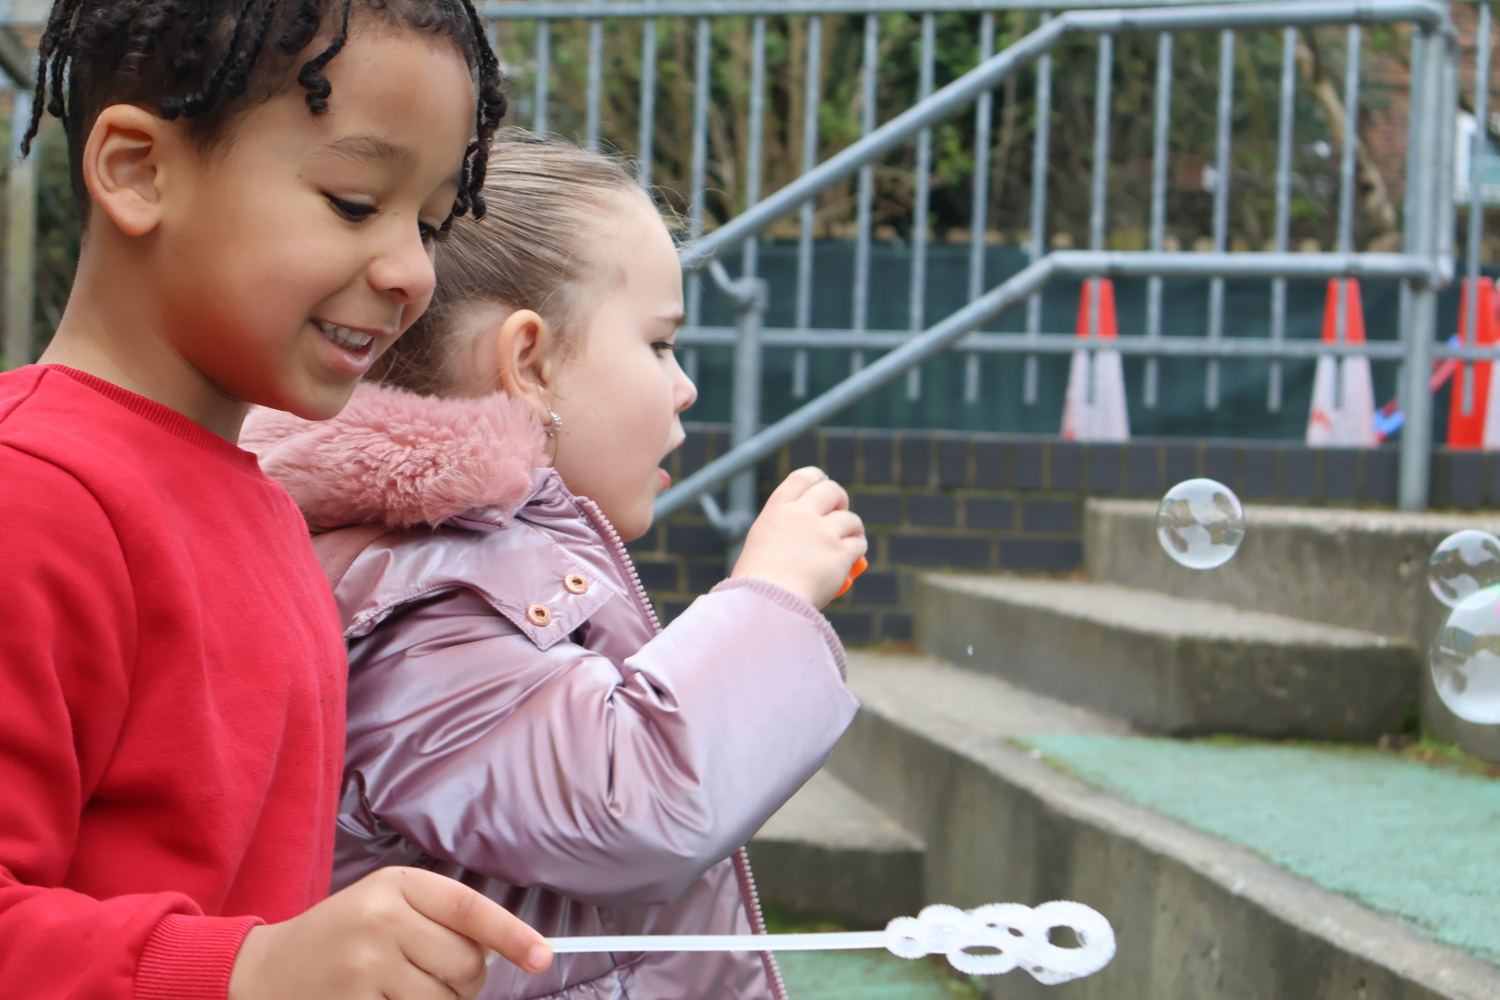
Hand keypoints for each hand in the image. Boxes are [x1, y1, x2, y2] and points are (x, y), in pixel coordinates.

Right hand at [228, 866, 551, 999]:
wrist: (266, 970)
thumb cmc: (343, 936)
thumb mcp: (387, 905)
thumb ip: (442, 919)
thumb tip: (507, 950)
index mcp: (396, 884)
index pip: (470, 909)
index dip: (512, 934)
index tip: (542, 957)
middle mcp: (381, 919)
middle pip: (466, 965)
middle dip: (467, 981)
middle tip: (437, 977)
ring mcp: (365, 966)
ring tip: (405, 990)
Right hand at [731, 467, 866, 607]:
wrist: (765, 604)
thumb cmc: (755, 583)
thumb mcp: (759, 544)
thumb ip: (780, 534)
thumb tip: (797, 544)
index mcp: (777, 510)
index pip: (802, 478)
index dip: (816, 478)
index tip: (823, 482)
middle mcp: (801, 515)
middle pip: (831, 490)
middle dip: (840, 498)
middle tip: (840, 511)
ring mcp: (822, 533)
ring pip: (850, 519)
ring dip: (853, 527)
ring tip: (852, 536)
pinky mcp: (839, 555)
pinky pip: (857, 544)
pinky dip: (858, 548)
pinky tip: (855, 555)